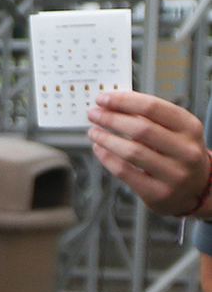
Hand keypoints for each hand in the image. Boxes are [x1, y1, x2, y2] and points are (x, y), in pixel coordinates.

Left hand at [89, 90, 210, 215]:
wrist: (196, 189)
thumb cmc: (179, 154)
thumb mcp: (177, 132)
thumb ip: (151, 118)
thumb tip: (114, 104)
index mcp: (190, 128)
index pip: (154, 107)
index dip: (124, 101)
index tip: (103, 98)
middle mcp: (186, 150)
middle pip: (141, 129)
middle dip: (111, 119)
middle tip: (94, 114)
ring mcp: (173, 174)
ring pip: (132, 151)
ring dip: (106, 139)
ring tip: (94, 132)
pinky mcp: (158, 192)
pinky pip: (125, 172)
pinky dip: (107, 158)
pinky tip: (98, 149)